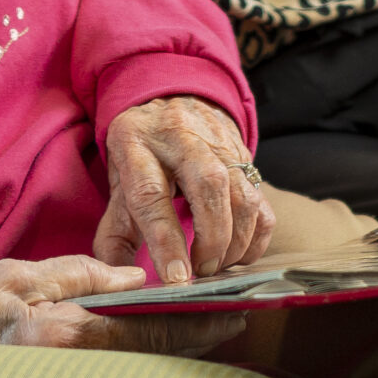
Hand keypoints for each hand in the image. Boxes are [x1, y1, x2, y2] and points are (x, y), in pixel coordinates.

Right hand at [0, 255, 246, 355]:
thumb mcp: (33, 276)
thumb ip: (88, 275)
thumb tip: (139, 278)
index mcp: (69, 334)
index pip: (146, 331)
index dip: (193, 324)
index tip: (229, 313)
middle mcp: (77, 365)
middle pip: (153, 356)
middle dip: (196, 339)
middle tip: (235, 319)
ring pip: (143, 366)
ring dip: (179, 347)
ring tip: (213, 326)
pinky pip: (125, 367)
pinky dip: (153, 351)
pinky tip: (173, 336)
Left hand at [94, 96, 274, 285]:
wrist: (172, 96)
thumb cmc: (142, 150)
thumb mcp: (118, 179)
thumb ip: (116, 231)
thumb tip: (120, 282)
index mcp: (139, 146)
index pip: (152, 196)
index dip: (166, 241)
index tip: (176, 277)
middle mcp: (181, 139)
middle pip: (208, 186)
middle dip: (212, 239)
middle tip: (202, 270)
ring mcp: (219, 144)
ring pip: (242, 193)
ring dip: (236, 241)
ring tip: (217, 266)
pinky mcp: (245, 154)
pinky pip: (261, 199)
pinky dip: (257, 234)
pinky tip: (240, 253)